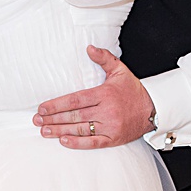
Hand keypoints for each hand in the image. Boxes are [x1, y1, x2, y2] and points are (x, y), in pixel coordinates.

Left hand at [32, 46, 155, 148]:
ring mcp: (110, 126)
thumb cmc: (133, 90)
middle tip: (37, 120)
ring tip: (44, 131)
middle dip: (53, 118)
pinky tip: (63, 141)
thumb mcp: (120, 70)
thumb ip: (104, 58)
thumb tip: (89, 48)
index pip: (75, 100)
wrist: (154, 109)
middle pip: (74, 116)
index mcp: (104, 94)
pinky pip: (93, 142)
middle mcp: (106, 111)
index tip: (42, 108)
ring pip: (80, 129)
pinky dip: (77, 143)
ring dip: (60, 131)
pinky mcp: (113, 139)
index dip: (57, 104)